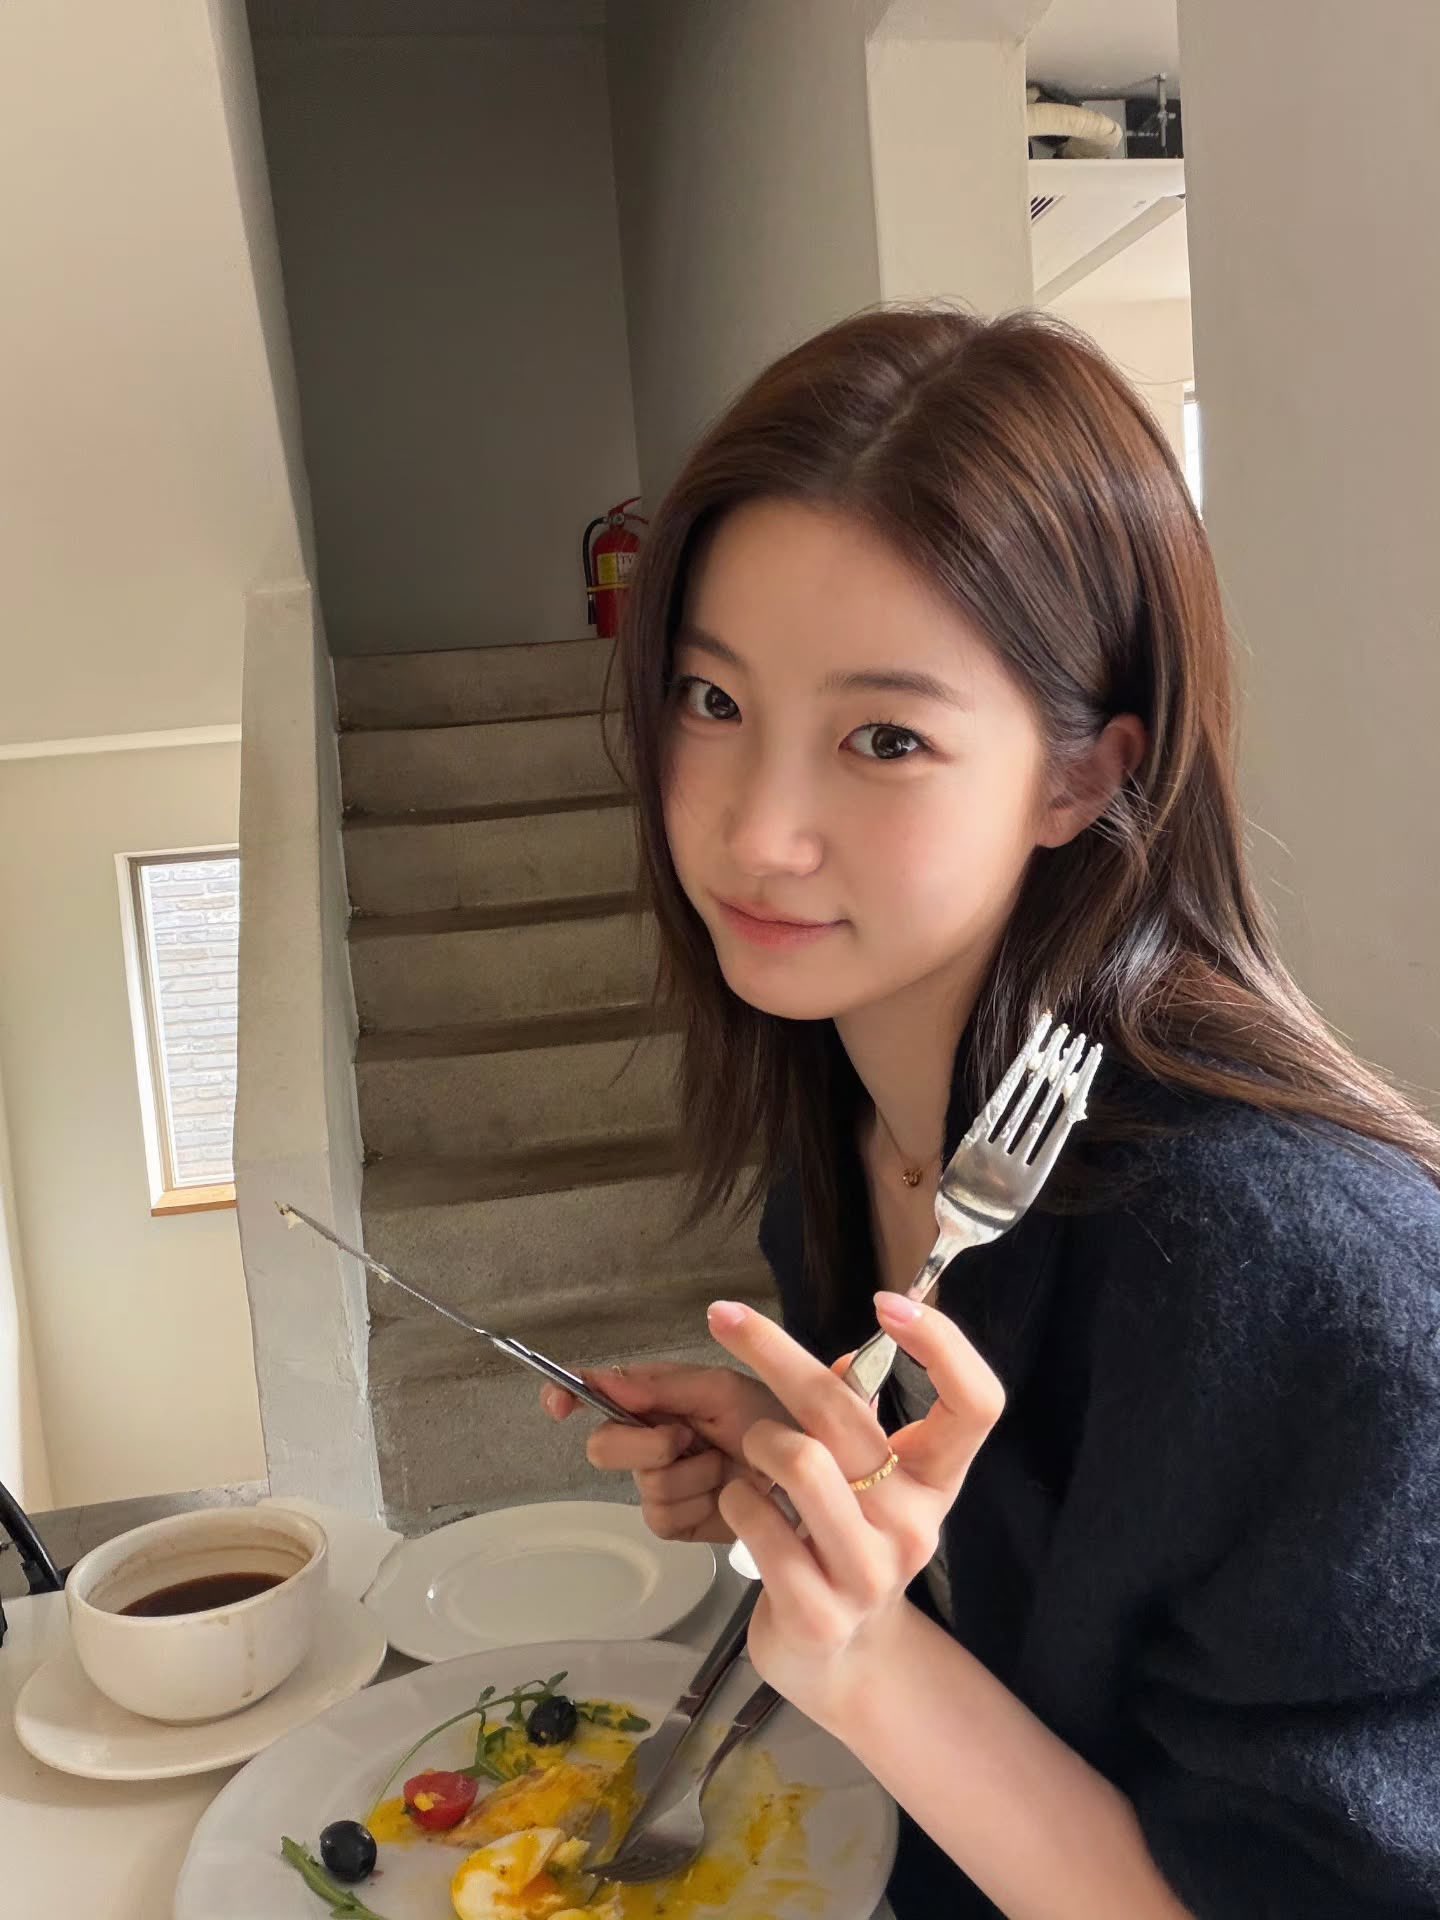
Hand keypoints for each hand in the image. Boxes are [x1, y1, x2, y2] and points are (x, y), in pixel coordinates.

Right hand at [539, 1362, 793, 1543]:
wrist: (818, 1477)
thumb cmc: (779, 1422)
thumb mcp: (722, 1389)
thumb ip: (661, 1384)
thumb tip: (603, 1379)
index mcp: (662, 1398)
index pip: (600, 1393)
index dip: (570, 1394)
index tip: (558, 1402)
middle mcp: (654, 1439)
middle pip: (606, 1446)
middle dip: (644, 1442)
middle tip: (684, 1437)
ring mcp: (664, 1484)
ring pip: (643, 1484)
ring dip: (688, 1474)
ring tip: (726, 1465)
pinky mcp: (680, 1524)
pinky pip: (663, 1516)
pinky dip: (697, 1503)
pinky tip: (724, 1495)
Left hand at [703, 1291, 1004, 1732]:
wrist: (844, 1661)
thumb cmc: (850, 1543)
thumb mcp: (872, 1482)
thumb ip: (861, 1419)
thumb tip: (854, 1351)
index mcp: (937, 1479)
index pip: (977, 1403)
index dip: (943, 1344)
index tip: (890, 1301)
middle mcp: (915, 1523)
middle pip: (848, 1413)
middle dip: (775, 1352)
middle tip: (724, 1316)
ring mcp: (870, 1572)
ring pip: (799, 1460)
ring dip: (755, 1441)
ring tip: (752, 1455)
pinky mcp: (819, 1610)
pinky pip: (757, 1520)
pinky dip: (736, 1498)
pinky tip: (743, 1507)